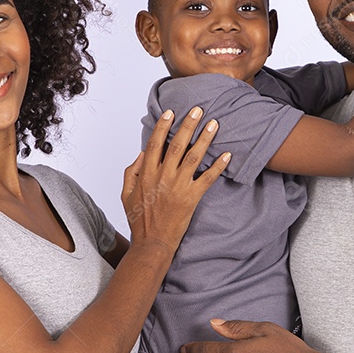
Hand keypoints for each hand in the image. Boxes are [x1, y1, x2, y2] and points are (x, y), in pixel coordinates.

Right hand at [122, 107, 229, 255]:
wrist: (152, 243)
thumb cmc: (139, 220)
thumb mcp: (126, 194)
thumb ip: (131, 172)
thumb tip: (141, 154)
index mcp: (146, 174)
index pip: (155, 144)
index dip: (163, 126)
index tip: (171, 112)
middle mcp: (162, 176)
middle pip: (176, 145)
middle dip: (188, 125)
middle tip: (198, 110)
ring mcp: (178, 187)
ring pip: (193, 157)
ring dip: (205, 139)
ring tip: (214, 124)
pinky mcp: (191, 198)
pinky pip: (207, 178)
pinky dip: (218, 166)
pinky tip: (227, 155)